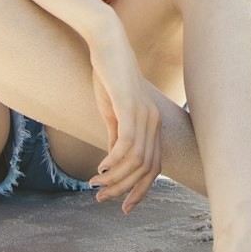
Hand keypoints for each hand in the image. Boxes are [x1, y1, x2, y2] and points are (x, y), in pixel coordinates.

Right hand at [86, 18, 162, 212]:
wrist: (106, 44)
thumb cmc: (108, 76)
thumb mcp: (112, 112)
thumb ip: (116, 135)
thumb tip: (113, 162)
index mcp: (152, 124)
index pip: (155, 167)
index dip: (142, 190)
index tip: (124, 207)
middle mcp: (153, 121)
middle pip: (147, 169)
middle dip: (125, 189)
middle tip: (101, 198)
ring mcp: (144, 113)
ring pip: (136, 160)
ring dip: (115, 178)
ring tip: (96, 184)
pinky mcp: (129, 106)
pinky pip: (126, 143)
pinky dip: (114, 161)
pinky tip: (100, 169)